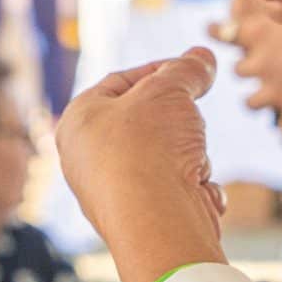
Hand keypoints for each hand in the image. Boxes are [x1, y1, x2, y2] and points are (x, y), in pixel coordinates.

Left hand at [57, 48, 229, 281]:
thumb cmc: (149, 149)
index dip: (162, 70)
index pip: (121, 81)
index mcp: (78, 120)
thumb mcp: (170, 90)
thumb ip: (187, 69)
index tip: (196, 70)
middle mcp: (87, 159)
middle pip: (149, 122)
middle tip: (192, 123)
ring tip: (192, 165)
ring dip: (194, 157)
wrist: (158, 224)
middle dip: (182, 122)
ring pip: (168, 158)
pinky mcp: (142, 220)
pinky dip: (195, 190)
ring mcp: (114, 193)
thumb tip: (203, 57)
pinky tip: (198, 194)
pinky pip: (176, 192)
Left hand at [227, 0, 281, 144]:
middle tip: (266, 65)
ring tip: (280, 97)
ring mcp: (276, 91)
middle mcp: (261, 62)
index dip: (218, 32)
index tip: (212, 31)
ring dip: (264, 99)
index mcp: (261, 31)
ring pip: (252, 103)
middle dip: (250, 69)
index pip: (225, 32)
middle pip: (238, 70)